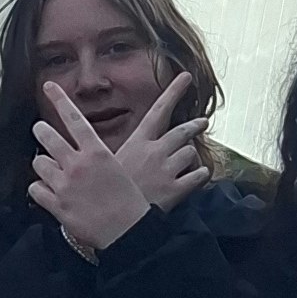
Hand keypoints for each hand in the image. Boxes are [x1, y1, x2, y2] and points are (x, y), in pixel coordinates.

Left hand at [29, 81, 154, 258]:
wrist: (130, 233)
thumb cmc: (131, 203)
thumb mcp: (120, 171)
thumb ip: (97, 158)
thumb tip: (84, 151)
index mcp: (97, 153)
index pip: (74, 119)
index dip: (60, 99)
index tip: (49, 86)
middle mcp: (78, 165)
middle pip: (48, 137)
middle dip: (41, 131)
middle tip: (41, 130)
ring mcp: (64, 185)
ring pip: (38, 163)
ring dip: (43, 166)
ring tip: (52, 171)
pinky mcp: (56, 206)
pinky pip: (35, 189)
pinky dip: (40, 190)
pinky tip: (49, 193)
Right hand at [114, 71, 212, 214]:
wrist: (113, 220)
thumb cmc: (103, 194)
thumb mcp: (102, 165)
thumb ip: (105, 153)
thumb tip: (93, 147)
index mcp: (138, 142)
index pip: (158, 109)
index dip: (174, 91)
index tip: (186, 77)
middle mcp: (156, 151)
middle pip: (182, 131)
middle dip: (195, 125)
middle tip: (203, 122)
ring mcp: (168, 169)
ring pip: (191, 152)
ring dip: (191, 155)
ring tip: (189, 159)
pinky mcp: (177, 189)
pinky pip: (198, 176)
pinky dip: (199, 175)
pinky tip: (197, 177)